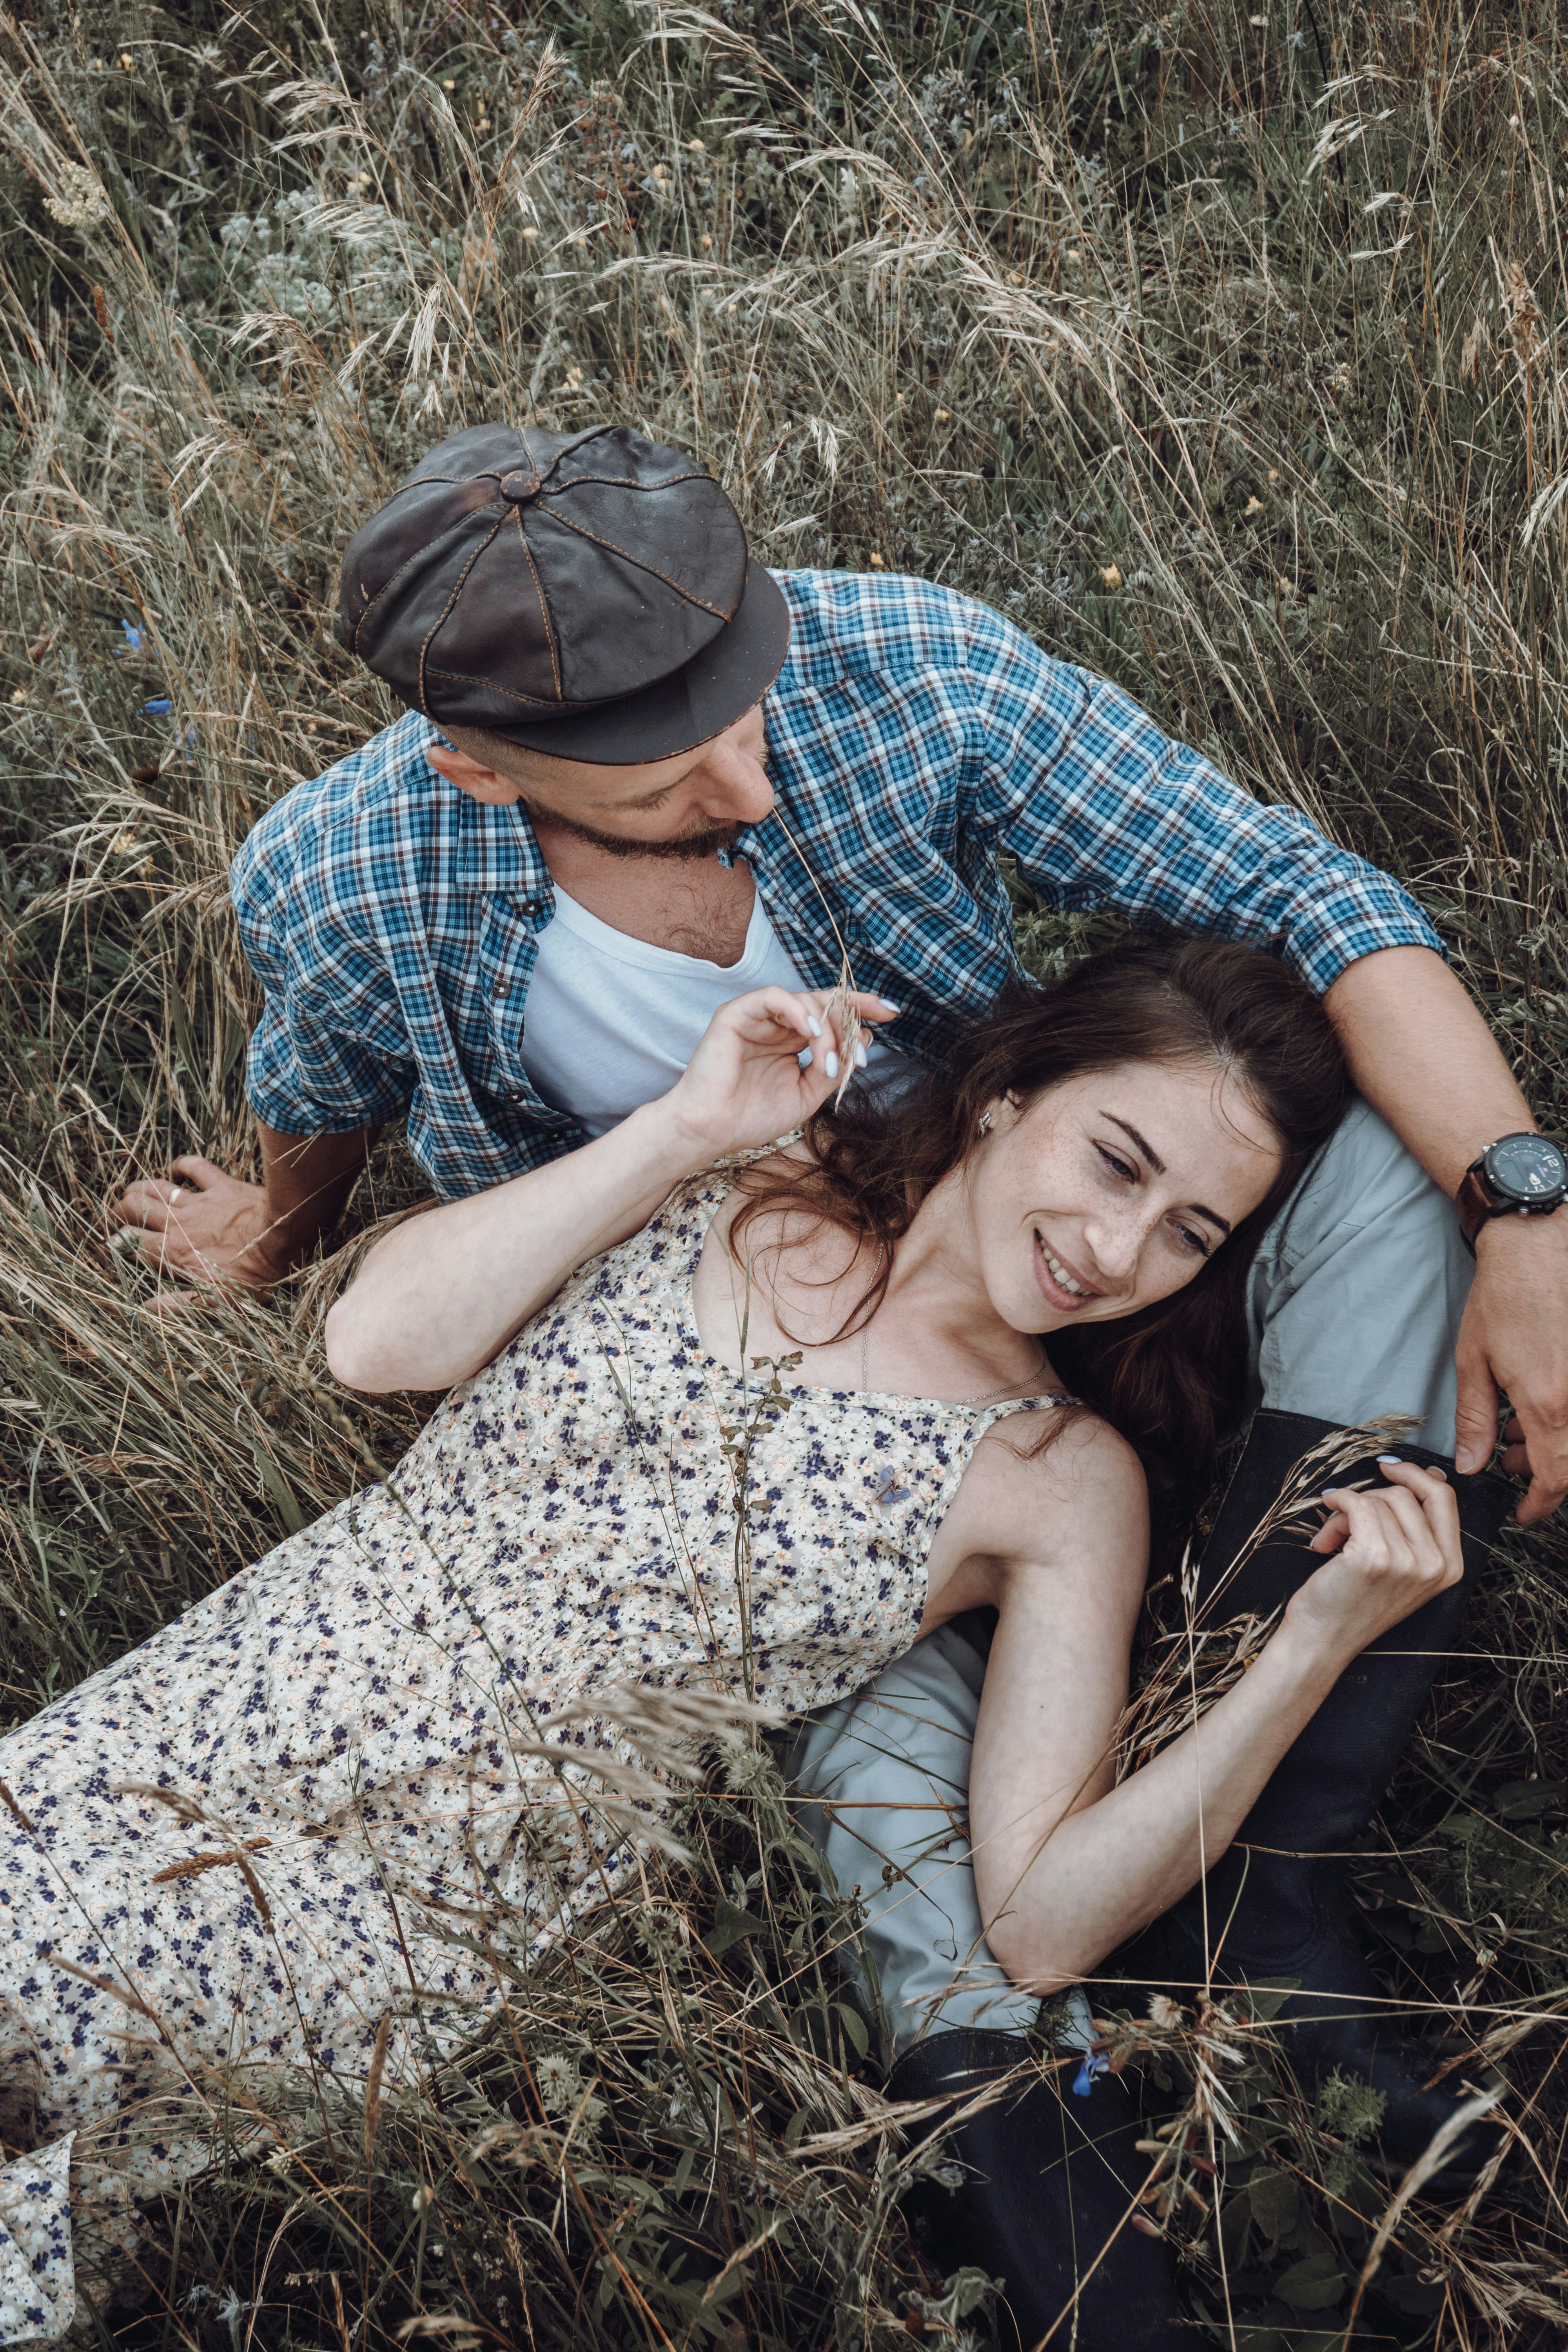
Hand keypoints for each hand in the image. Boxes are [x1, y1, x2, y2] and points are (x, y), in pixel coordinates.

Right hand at [112, 1155, 288, 1297]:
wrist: (284, 1238)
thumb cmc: (253, 1274)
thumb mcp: (215, 1301)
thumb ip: (178, 1305)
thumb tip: (146, 1309)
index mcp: (173, 1251)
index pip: (132, 1242)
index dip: (119, 1242)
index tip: (115, 1244)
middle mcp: (180, 1223)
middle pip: (136, 1209)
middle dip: (120, 1209)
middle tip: (116, 1214)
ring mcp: (200, 1201)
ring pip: (158, 1187)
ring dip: (141, 1187)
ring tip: (133, 1191)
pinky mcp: (222, 1185)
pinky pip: (197, 1168)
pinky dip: (184, 1165)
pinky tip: (177, 1167)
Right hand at [657, 986, 897, 1162]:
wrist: (712, 1131)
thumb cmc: (752, 1116)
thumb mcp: (807, 1095)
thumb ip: (834, 1067)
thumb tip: (864, 1037)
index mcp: (793, 1040)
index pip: (832, 1013)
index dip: (862, 1006)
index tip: (892, 1012)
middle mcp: (778, 1024)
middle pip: (825, 1002)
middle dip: (851, 1021)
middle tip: (862, 1051)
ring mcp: (758, 1016)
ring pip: (805, 999)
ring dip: (827, 1029)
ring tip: (832, 1061)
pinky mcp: (736, 1013)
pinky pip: (773, 996)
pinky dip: (798, 1010)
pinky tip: (811, 1032)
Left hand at [1291, 1458, 1462, 1655]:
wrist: (1323, 1640)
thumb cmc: (1356, 1602)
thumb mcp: (1404, 1568)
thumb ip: (1418, 1527)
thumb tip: (1430, 1474)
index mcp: (1449, 1566)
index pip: (1444, 1499)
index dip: (1415, 1475)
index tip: (1388, 1468)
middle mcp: (1435, 1565)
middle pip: (1406, 1495)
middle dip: (1371, 1498)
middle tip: (1348, 1520)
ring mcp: (1407, 1562)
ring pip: (1378, 1500)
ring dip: (1346, 1511)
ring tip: (1334, 1540)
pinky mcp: (1374, 1557)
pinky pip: (1356, 1503)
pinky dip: (1337, 1503)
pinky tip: (1326, 1523)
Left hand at [1453, 1213, 1567, 1521]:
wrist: (1536, 1248)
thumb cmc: (1503, 1298)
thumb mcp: (1474, 1362)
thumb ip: (1475, 1420)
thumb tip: (1472, 1465)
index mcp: (1548, 1403)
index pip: (1555, 1477)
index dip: (1540, 1503)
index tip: (1524, 1512)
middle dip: (1540, 1473)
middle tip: (1506, 1459)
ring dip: (1548, 1444)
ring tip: (1512, 1429)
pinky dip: (1557, 1419)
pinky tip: (1532, 1405)